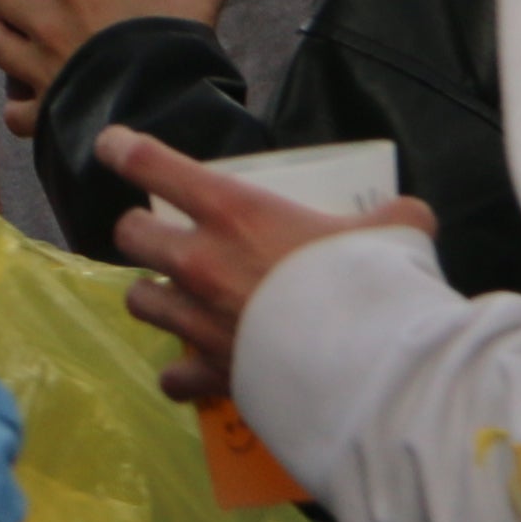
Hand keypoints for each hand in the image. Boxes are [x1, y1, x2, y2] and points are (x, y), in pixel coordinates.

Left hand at [100, 128, 434, 404]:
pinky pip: (173, 377)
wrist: (362, 370)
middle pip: (131, 235)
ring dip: (154, 295)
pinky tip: (194, 373)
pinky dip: (181, 375)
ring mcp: (197, 320)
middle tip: (163, 235)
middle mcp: (200, 261)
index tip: (112, 145)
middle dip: (140, 232)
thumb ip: (392, 217)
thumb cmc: (368, 285)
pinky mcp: (210, 374)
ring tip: (175, 298)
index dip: (124, 149)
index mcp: (233, 210)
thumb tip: (408, 217)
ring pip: (140, 300)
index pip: (154, 165)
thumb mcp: (392, 230)